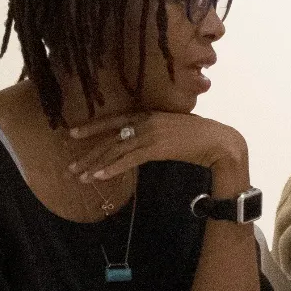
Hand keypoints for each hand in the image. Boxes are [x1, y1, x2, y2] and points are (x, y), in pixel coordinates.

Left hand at [66, 111, 245, 186]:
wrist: (220, 141)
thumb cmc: (202, 136)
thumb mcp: (175, 128)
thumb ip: (158, 130)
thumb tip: (147, 140)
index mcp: (149, 113)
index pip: (114, 120)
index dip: (92, 127)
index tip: (72, 133)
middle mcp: (146, 121)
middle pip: (110, 139)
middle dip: (88, 154)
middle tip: (71, 167)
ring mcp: (151, 134)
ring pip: (116, 151)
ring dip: (96, 165)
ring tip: (81, 177)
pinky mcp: (157, 148)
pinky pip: (129, 160)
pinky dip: (113, 168)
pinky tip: (100, 176)